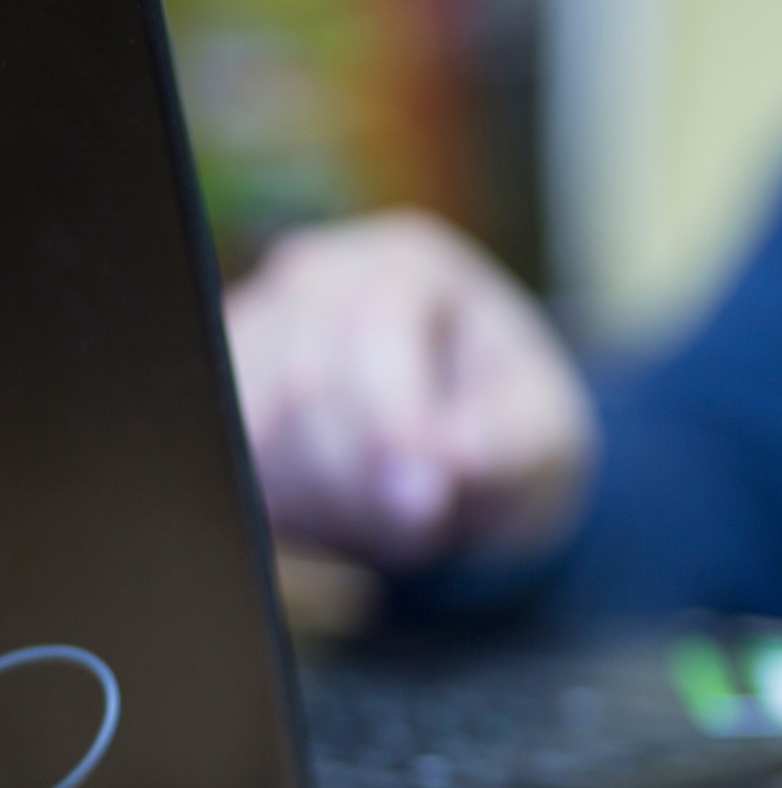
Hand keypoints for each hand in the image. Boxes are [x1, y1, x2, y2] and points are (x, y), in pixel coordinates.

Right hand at [225, 210, 595, 570]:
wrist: (471, 457)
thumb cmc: (513, 433)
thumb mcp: (547, 439)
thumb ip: (507, 447)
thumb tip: (450, 457)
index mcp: (412, 263)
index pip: (371, 325)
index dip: (393, 421)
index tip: (428, 498)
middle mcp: (322, 275)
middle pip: (304, 378)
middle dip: (361, 474)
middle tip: (417, 522)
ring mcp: (263, 326)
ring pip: (255, 427)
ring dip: (323, 500)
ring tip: (392, 520)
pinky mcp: (230, 389)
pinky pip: (232, 461)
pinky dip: (285, 510)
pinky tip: (341, 524)